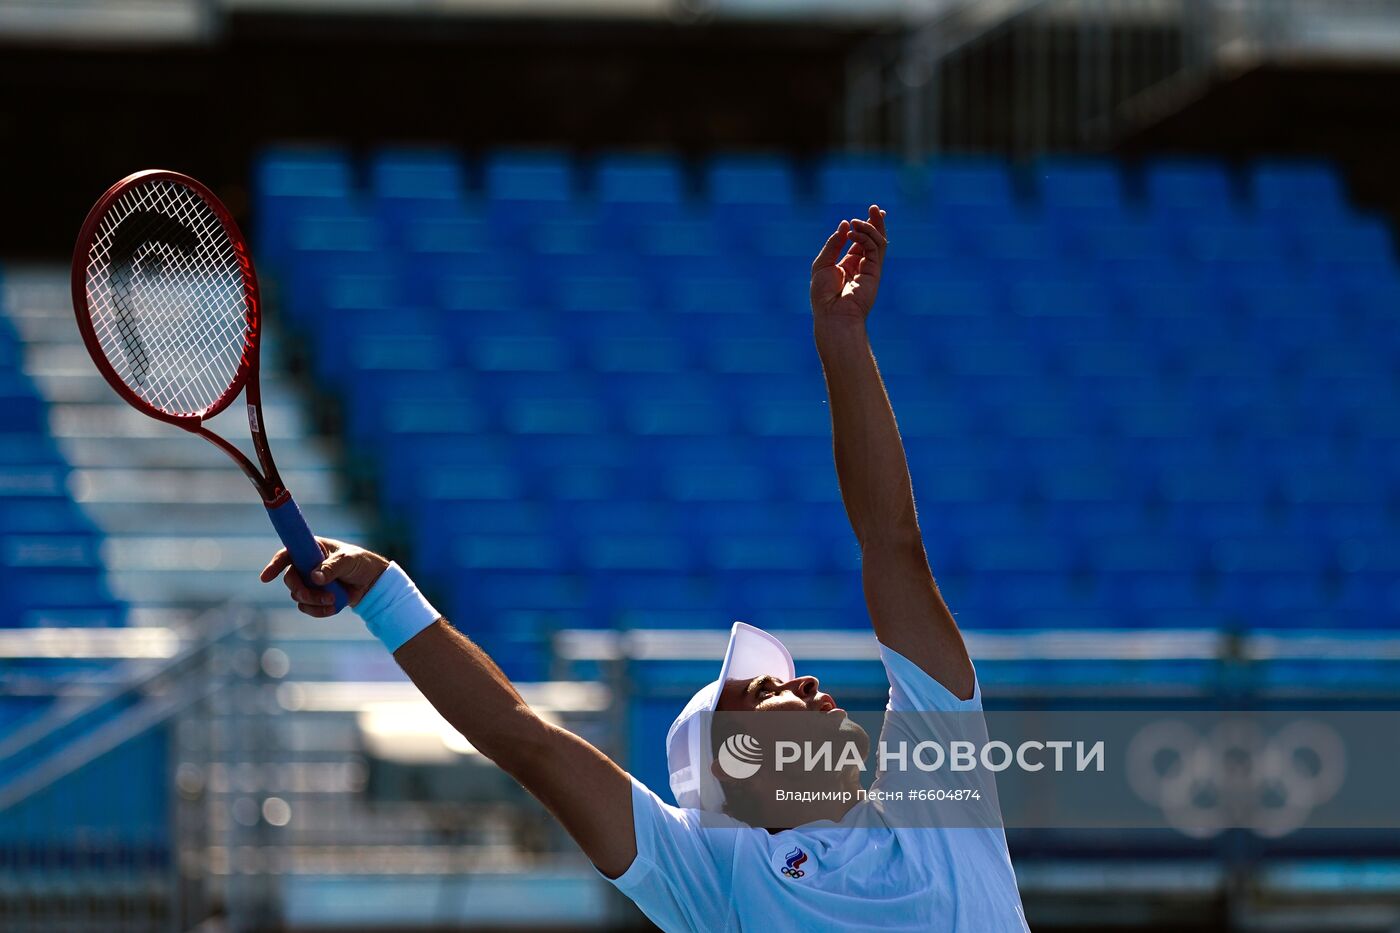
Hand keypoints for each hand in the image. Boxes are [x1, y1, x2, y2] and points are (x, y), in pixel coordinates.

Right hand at [259, 537, 389, 616]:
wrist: (373, 582)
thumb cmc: (361, 563)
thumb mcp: (349, 561)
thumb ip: (332, 567)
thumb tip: (315, 578)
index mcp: (312, 549)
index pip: (288, 554)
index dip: (275, 565)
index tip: (266, 578)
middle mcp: (307, 564)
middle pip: (290, 579)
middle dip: (300, 590)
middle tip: (314, 596)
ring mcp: (310, 582)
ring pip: (298, 595)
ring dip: (313, 601)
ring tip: (333, 600)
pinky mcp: (316, 596)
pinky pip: (307, 607)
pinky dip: (318, 611)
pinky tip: (333, 608)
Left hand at [810, 204, 887, 324]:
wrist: (833, 314)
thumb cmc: (823, 295)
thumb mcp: (823, 264)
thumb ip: (834, 244)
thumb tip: (845, 225)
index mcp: (847, 265)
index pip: (859, 243)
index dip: (863, 228)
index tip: (860, 217)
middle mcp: (860, 266)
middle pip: (873, 240)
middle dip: (875, 223)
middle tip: (875, 208)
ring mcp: (869, 269)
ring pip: (877, 242)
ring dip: (870, 227)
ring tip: (858, 220)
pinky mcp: (875, 272)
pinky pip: (875, 249)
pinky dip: (866, 237)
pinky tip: (854, 233)